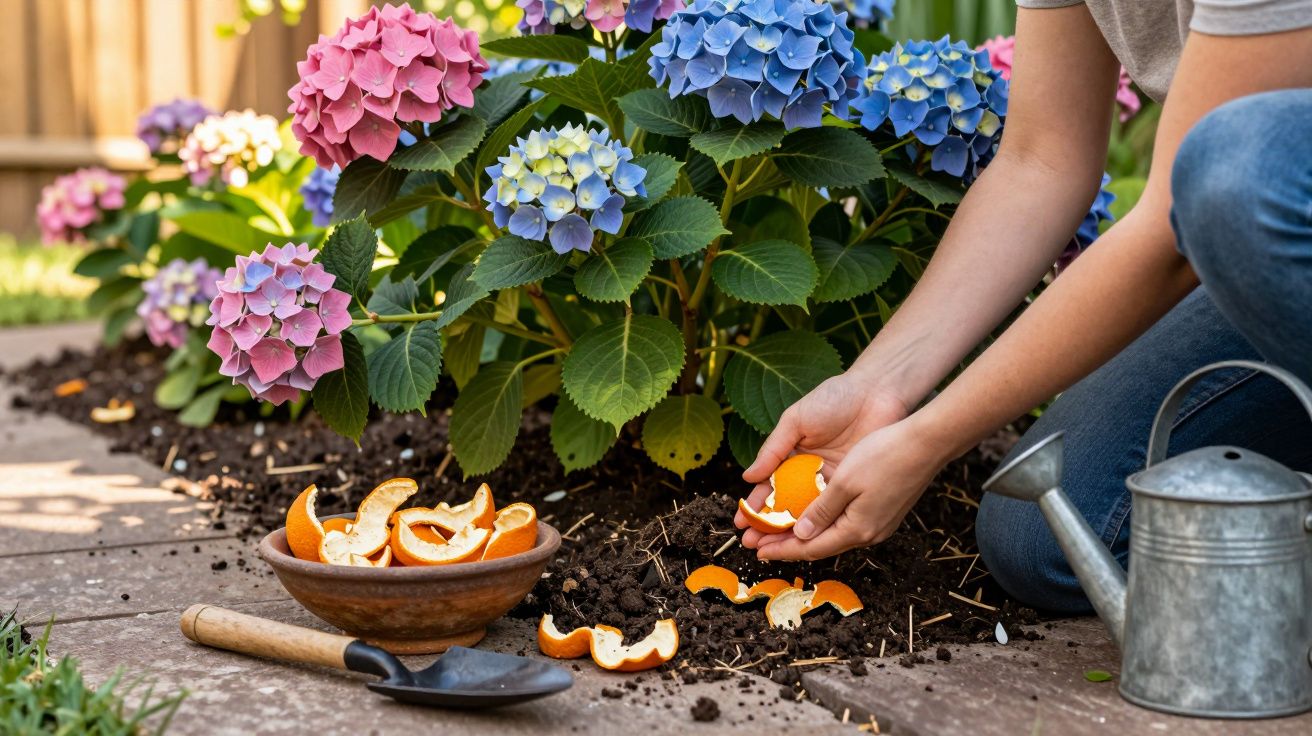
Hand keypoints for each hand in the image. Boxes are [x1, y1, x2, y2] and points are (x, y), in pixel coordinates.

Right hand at [735, 374, 909, 547]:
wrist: (876, 393)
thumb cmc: (834, 398)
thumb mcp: (796, 420)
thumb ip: (773, 449)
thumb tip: (748, 476)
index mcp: (792, 455)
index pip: (769, 486)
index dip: (755, 505)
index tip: (741, 523)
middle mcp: (809, 472)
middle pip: (785, 505)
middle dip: (767, 525)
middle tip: (750, 543)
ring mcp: (830, 481)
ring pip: (806, 512)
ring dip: (788, 531)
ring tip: (770, 548)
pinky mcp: (851, 485)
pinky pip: (831, 508)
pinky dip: (817, 523)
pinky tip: (802, 539)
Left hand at [753, 418, 944, 560]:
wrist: (927, 444)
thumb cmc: (884, 456)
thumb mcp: (844, 482)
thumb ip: (821, 511)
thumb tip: (801, 534)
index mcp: (857, 529)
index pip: (812, 548)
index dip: (783, 550)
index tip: (759, 551)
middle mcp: (870, 533)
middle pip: (822, 545)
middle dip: (789, 545)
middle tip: (760, 544)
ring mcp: (880, 523)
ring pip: (835, 535)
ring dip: (807, 534)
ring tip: (781, 532)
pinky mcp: (886, 511)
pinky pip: (848, 525)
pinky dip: (825, 524)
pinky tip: (813, 517)